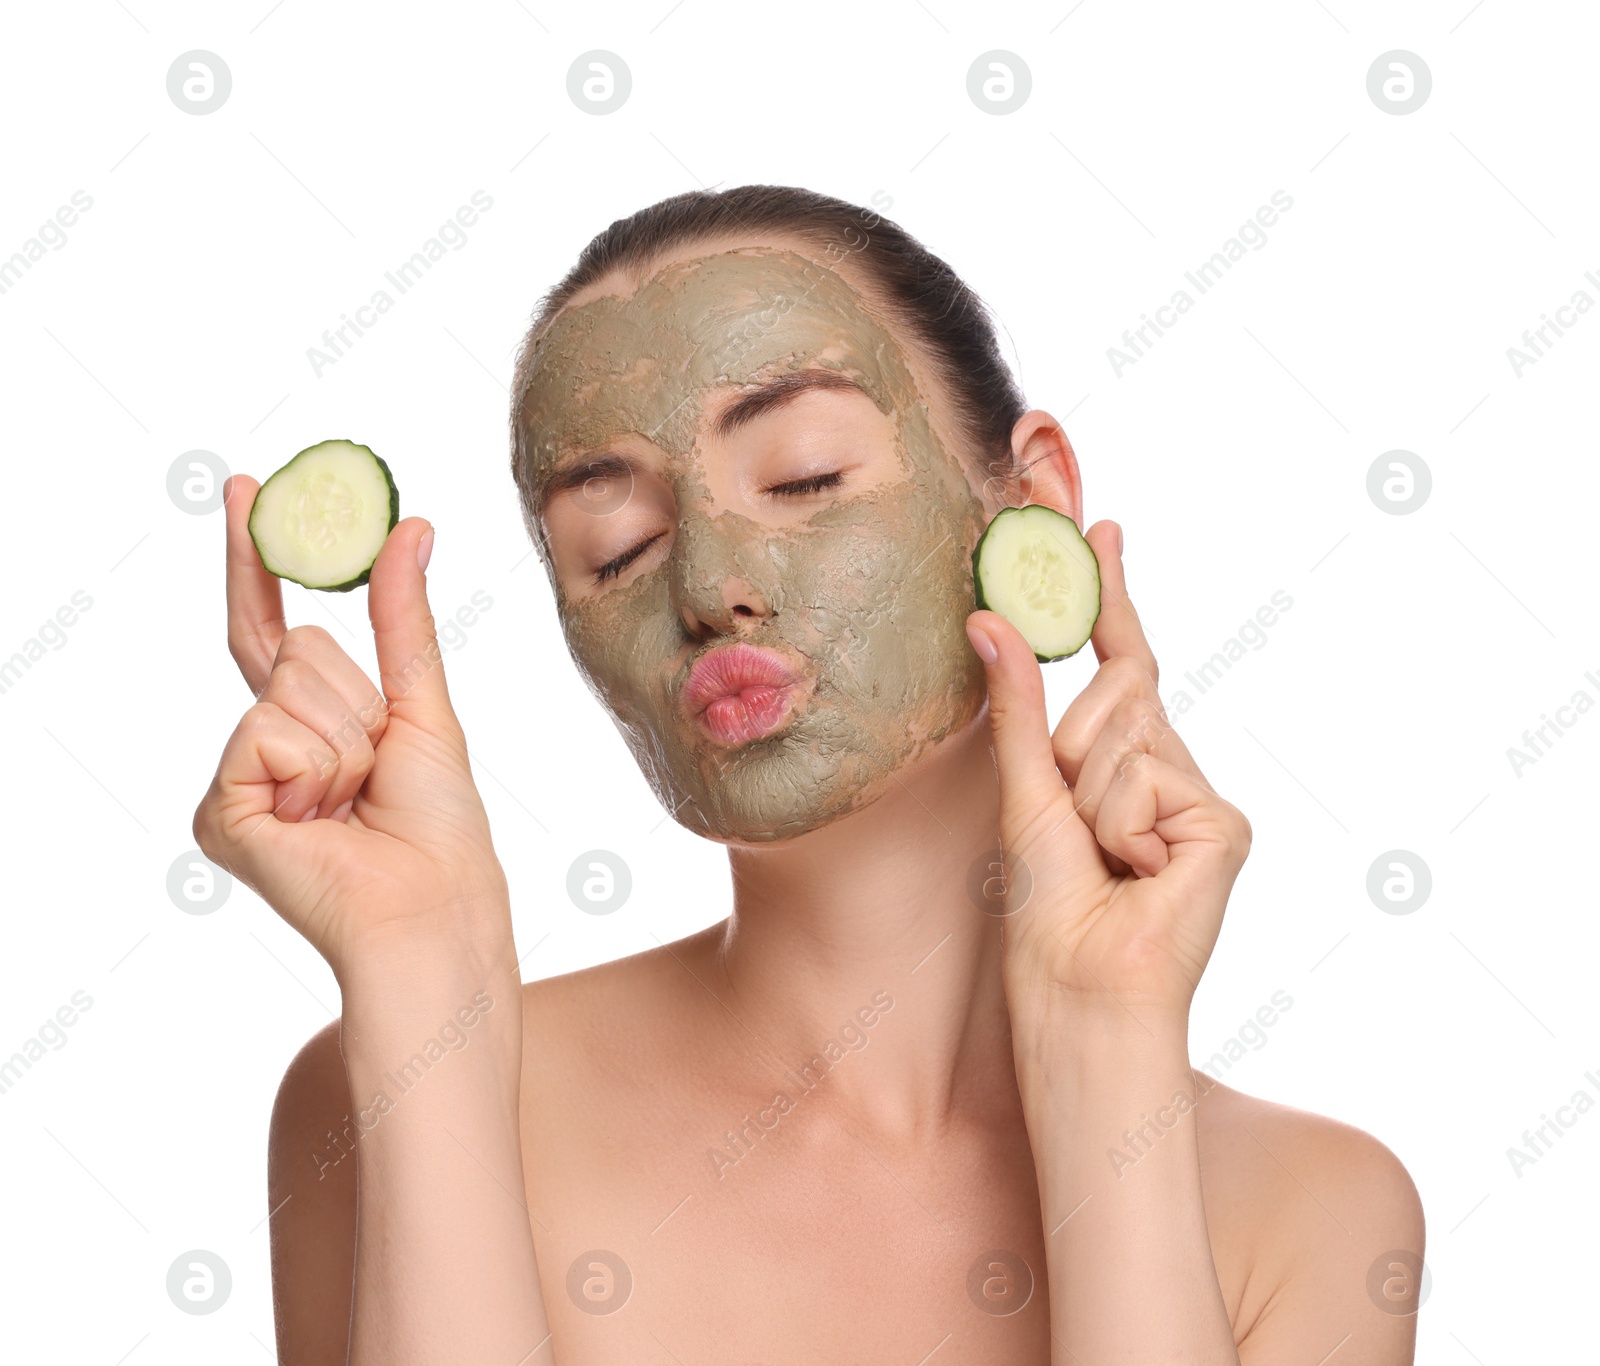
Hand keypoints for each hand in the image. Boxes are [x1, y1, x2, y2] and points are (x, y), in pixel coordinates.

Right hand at [192, 476, 509, 980]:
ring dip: (346, 737)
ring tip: (357, 799)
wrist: (433, 902)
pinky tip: (323, 819)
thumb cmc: (438, 822)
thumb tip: (412, 525)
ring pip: (287, 684)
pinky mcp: (221, 811)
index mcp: (310, 720)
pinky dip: (315, 768)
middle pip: (297, 645)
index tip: (246, 488)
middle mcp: (264, 743)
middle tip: (377, 764)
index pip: (273, 624)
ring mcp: (239, 778)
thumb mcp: (423, 702)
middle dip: (357, 695)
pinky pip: (264, 733)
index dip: (256, 559)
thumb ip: (404, 617)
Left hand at [965, 519, 1251, 1020]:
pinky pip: (1150, 777)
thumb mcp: (1024, 791)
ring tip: (1102, 862)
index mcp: (1123, 763)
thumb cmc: (1050, 910)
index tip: (1102, 527)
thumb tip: (989, 618)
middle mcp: (1170, 769)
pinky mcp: (1226, 824)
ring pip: (1127, 730)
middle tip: (1076, 827)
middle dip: (1074, 743)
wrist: (1081, 989)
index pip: (1120, 661)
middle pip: (1120, 686)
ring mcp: (1201, 797)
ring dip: (1088, 797)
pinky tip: (1139, 875)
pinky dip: (1122, 826)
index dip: (1109, 596)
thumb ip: (1018, 706)